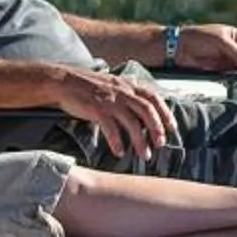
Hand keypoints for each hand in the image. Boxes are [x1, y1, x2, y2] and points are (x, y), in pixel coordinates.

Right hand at [61, 68, 176, 161]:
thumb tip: (143, 103)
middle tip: (160, 144)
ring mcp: (110, 100)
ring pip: (131, 122)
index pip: (153, 97)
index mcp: (128, 85)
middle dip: (156, 129)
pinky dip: (117, 142)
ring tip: (144, 155)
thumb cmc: (88, 85)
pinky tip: (119, 152)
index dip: (165, 113)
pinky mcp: (96, 109)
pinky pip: (111, 128)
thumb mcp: (113, 83)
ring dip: (140, 141)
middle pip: (146, 110)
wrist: (64, 81)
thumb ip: (128, 91)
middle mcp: (122, 91)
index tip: (172, 127)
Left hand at [174, 22, 236, 75]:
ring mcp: (226, 60)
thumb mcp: (220, 40)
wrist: (179, 48)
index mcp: (236, 36)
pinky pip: (230, 77)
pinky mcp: (219, 71)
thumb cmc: (199, 37)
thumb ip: (236, 52)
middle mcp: (233, 48)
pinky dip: (233, 81)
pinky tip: (232, 83)